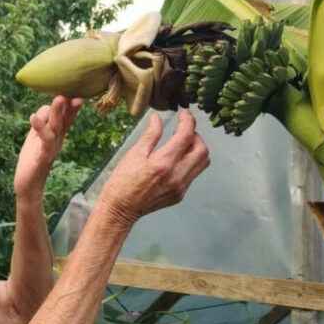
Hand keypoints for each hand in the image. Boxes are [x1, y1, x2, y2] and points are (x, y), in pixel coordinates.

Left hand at [14, 95, 83, 198]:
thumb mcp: (36, 136)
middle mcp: (57, 140)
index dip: (72, 105)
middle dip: (69, 106)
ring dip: (57, 113)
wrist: (28, 184)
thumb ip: (43, 120)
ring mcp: (51, 148)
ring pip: (56, 128)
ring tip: (57, 99)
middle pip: (65, 120)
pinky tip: (33, 118)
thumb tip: (47, 105)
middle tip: (73, 93)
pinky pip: (43, 141)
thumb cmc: (32, 158)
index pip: (67, 117)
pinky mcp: (41, 156)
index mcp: (57, 135)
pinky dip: (40, 128)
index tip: (77, 91)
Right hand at [100, 109, 209, 227]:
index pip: (186, 136)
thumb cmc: (122, 183)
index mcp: (164, 163)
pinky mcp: (180, 194)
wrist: (121, 209)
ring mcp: (180, 187)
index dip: (188, 121)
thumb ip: (150, 135)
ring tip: (182, 144)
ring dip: (196, 149)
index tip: (184, 114)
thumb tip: (157, 119)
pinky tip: (176, 159)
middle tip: (184, 129)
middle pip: (202, 149)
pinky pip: (193, 174)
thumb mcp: (134, 154)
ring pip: (202, 163)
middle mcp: (176, 176)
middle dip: (196, 135)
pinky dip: (189, 162)